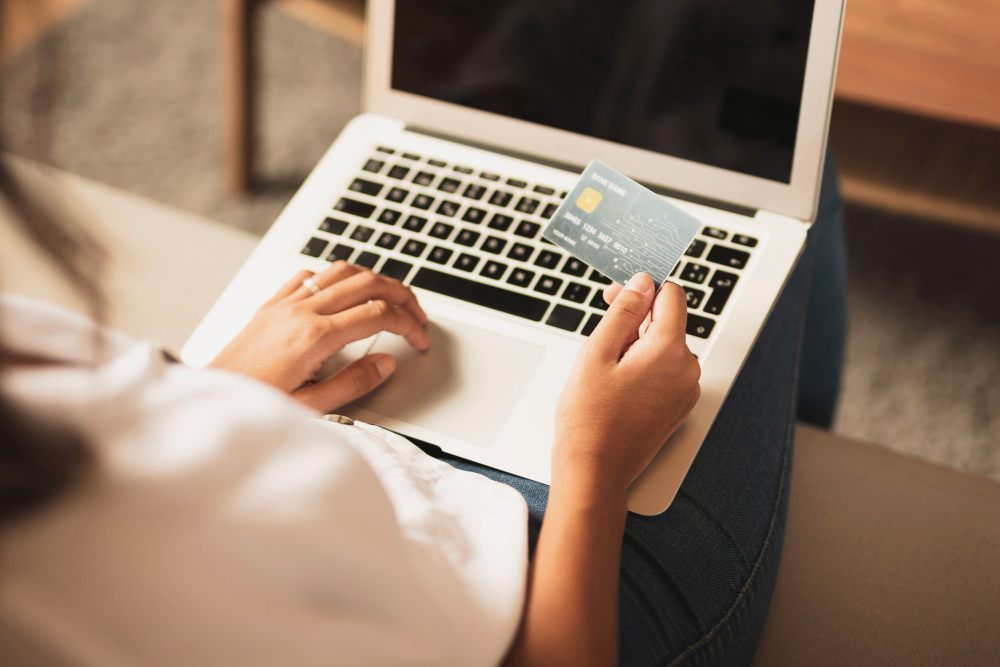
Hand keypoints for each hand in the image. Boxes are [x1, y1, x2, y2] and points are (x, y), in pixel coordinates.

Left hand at [210, 261, 429, 411]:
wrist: (211, 399)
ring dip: (375, 279)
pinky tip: (345, 292)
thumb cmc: (255, 405)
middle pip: (368, 284)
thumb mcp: (313, 406)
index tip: (420, 340)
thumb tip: (387, 362)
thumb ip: (355, 382)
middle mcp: (300, 311)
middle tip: (418, 315)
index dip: (408, 324)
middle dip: (402, 295)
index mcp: (314, 337)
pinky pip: (311, 275)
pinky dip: (338, 276)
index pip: (378, 316)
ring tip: (392, 297)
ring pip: (342, 270)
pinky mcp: (271, 304)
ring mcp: (284, 303)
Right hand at [553, 273, 699, 497]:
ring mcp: (685, 390)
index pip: (672, 295)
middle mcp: (687, 369)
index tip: (616, 297)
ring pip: (664, 347)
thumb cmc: (589, 418)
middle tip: (601, 337)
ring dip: (636, 345)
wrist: (595, 469)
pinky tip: (616, 384)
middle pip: (667, 322)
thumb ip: (624, 311)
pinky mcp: (677, 406)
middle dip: (635, 320)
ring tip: (605, 368)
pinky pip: (665, 371)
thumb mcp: (598, 352)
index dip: (642, 289)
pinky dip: (643, 367)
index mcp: (670, 351)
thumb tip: (643, 283)